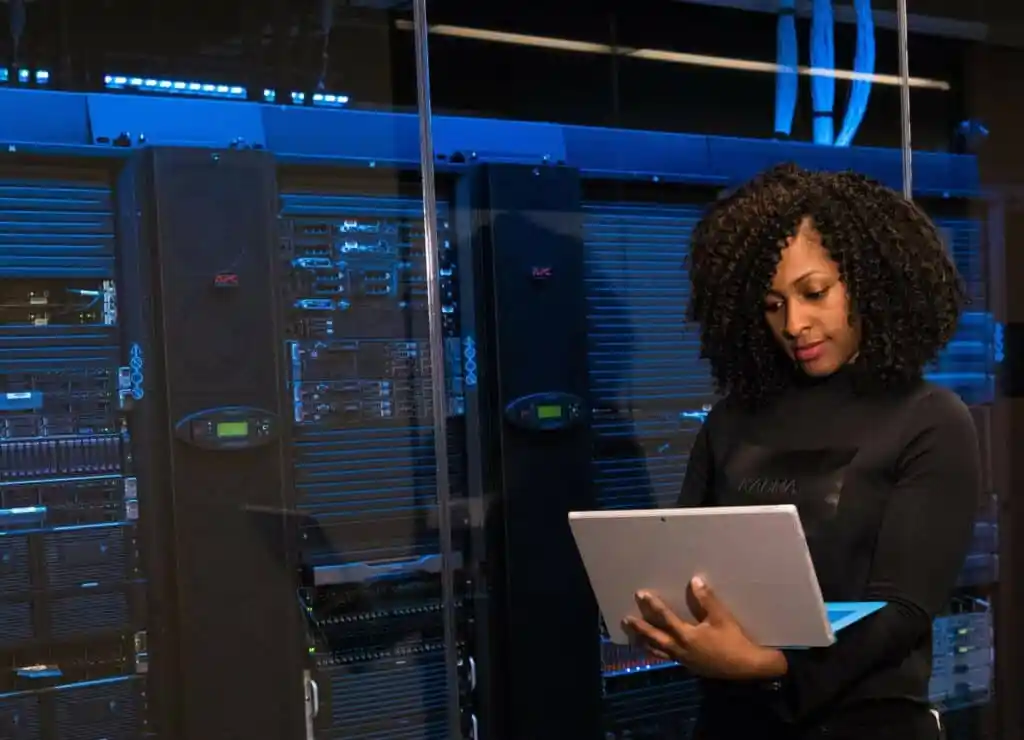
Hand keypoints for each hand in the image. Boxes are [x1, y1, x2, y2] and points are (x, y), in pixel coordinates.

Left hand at [622, 576, 787, 680]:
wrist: (746, 668)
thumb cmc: (734, 641)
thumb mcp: (721, 618)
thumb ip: (707, 600)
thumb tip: (694, 581)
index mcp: (687, 636)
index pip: (665, 618)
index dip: (652, 605)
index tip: (641, 595)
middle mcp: (681, 649)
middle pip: (655, 637)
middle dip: (640, 627)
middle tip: (625, 620)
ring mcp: (684, 659)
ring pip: (658, 650)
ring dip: (644, 642)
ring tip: (632, 637)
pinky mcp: (689, 665)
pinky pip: (667, 657)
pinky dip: (656, 652)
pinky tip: (654, 649)